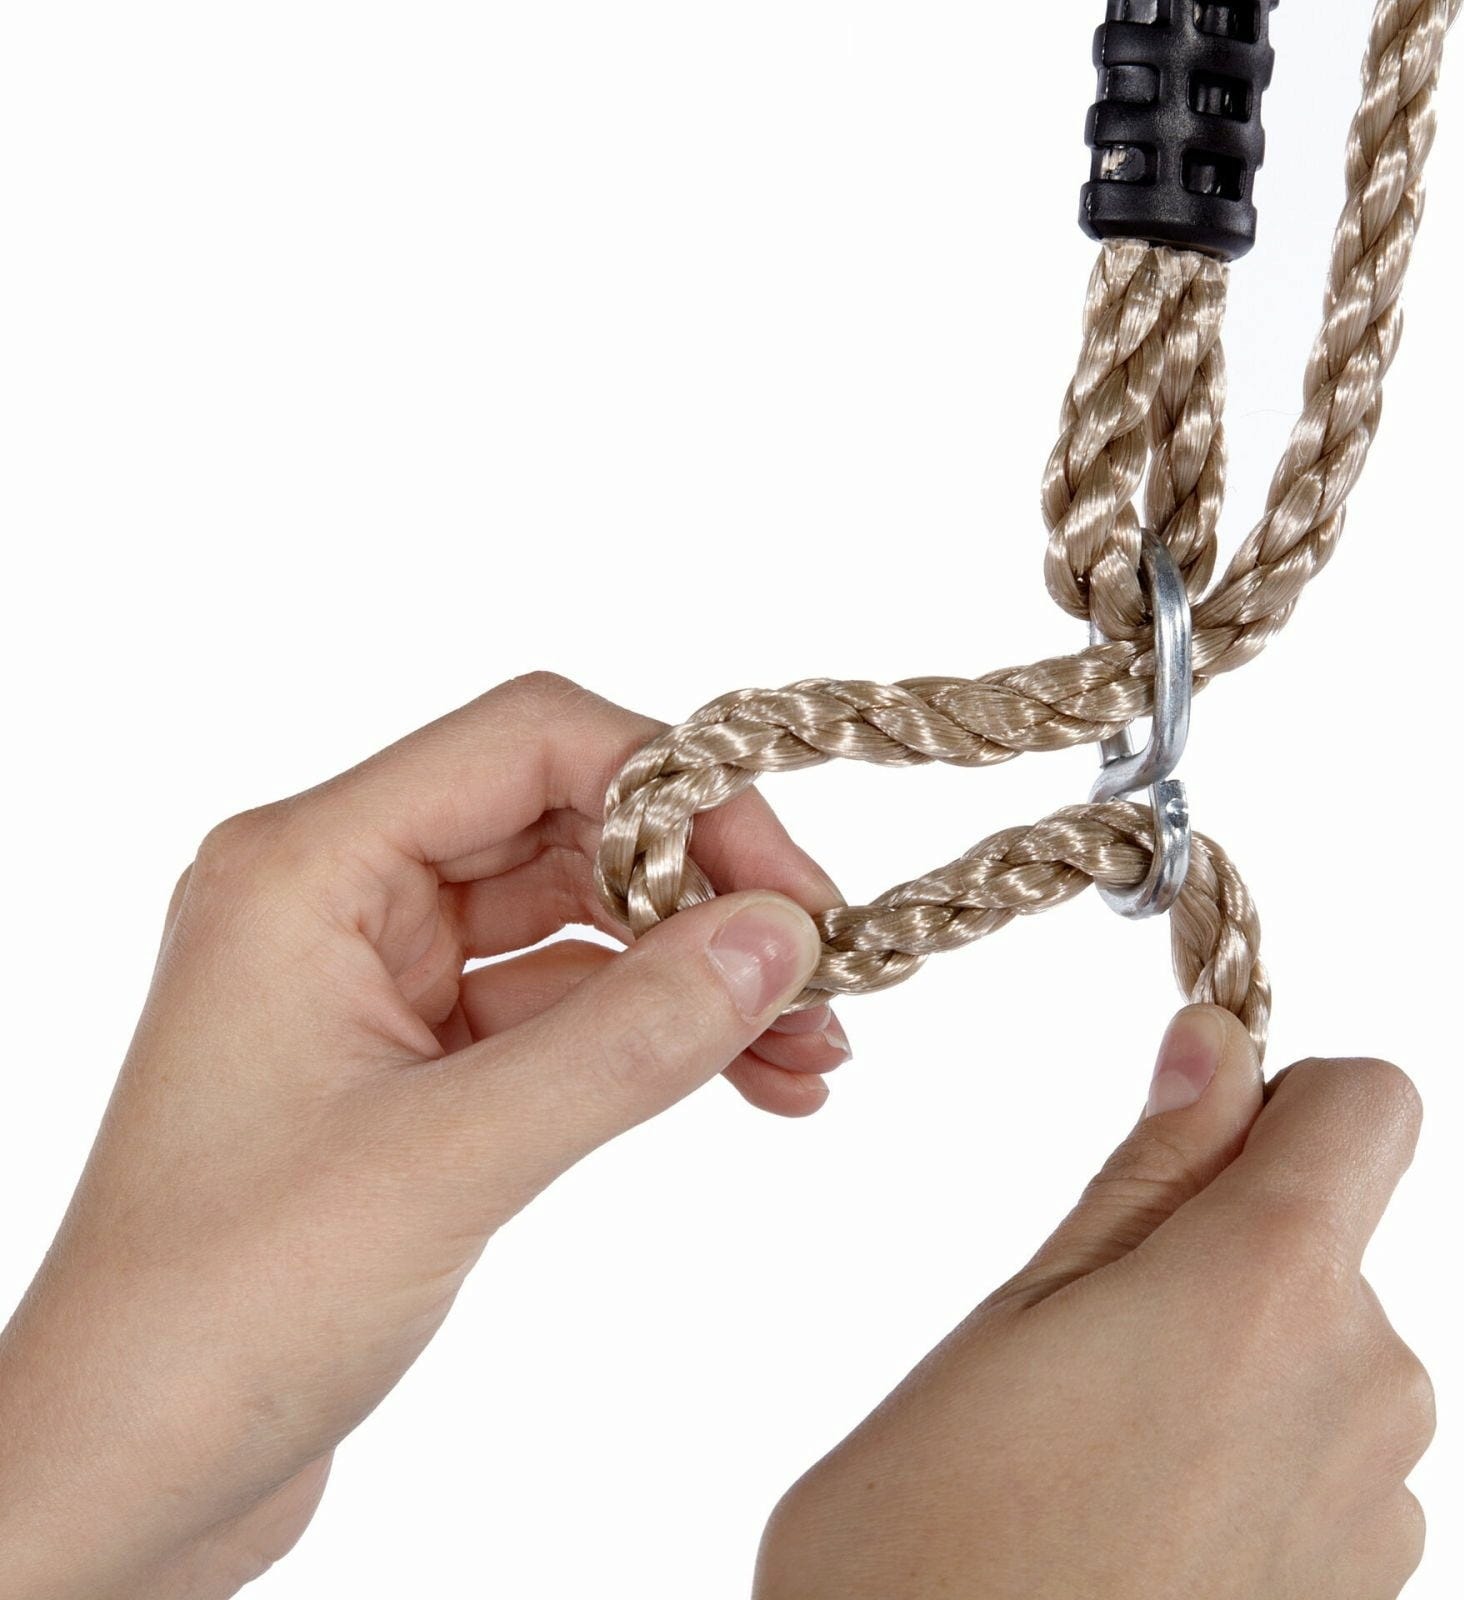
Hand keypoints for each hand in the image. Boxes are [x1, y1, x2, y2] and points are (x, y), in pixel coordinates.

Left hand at [0, 673, 848, 1599]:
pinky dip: (656, 1040)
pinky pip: (564, 1014)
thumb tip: (780, 939)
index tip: (785, 888)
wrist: (126, 1474)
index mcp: (308, 866)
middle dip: (703, 891)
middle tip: (820, 972)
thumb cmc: (218, 1310)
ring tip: (815, 1047)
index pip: (528, 743)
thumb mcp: (444, 1162)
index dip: (676, 788)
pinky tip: (751, 1084)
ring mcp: (380, 983)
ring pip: (576, 927)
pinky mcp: (417, 1067)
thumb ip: (624, 1042)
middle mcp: (341, 898)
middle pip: (565, 826)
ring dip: (696, 974)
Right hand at [756, 1008, 1434, 1599]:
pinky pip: (1325, 1457)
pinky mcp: (1364, 1590)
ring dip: (1231, 1356)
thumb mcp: (1015, 1316)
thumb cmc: (937, 1542)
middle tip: (1085, 1332)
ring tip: (1100, 1442)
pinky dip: (1249, 1454)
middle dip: (1221, 1247)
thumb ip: (1147, 1176)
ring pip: (1319, 1349)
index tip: (1188, 1141)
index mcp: (1269, 1289)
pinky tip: (1141, 1518)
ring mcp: (1379, 1505)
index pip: (1366, 1106)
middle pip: (1327, 1237)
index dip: (1281, 1096)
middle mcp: (1367, 1387)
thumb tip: (1218, 1047)